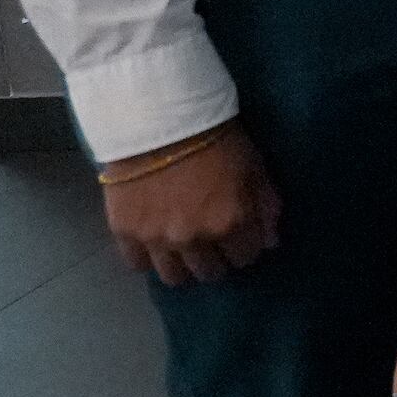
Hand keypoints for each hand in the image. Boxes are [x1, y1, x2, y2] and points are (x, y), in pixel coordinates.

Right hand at [103, 121, 279, 285]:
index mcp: (230, 223)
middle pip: (209, 272)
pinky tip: (154, 243)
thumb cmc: (216, 138)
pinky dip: (148, 258)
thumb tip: (270, 243)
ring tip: (182, 248)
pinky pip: (137, 265)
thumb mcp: (254, 166)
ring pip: (174, 277)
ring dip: (183, 266)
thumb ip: (266, 207)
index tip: (238, 235)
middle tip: (210, 241)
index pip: (244, 258)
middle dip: (216, 259)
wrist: (159, 119)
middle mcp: (194, 240)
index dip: (244, 246)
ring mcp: (157, 240)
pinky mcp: (126, 233)